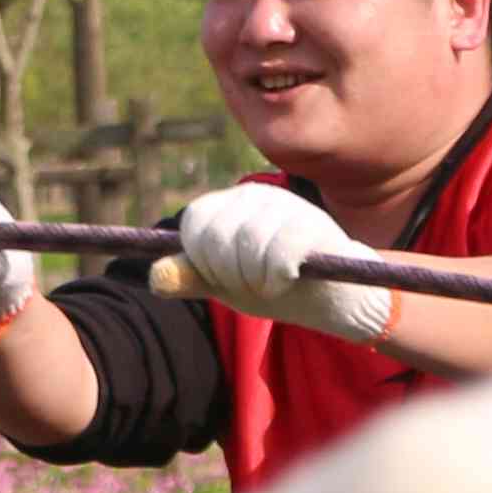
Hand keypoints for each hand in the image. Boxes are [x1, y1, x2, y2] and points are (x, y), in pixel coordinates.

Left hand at [174, 182, 393, 342]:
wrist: (336, 296)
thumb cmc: (279, 285)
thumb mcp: (228, 284)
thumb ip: (192, 278)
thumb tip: (155, 276)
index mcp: (231, 204)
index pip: (195, 226)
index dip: (205, 262)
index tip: (229, 276)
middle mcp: (257, 196)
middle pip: (216, 239)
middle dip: (231, 275)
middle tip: (257, 281)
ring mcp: (287, 207)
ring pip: (245, 247)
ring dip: (256, 281)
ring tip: (275, 282)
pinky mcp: (313, 226)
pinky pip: (276, 257)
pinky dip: (277, 280)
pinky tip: (291, 280)